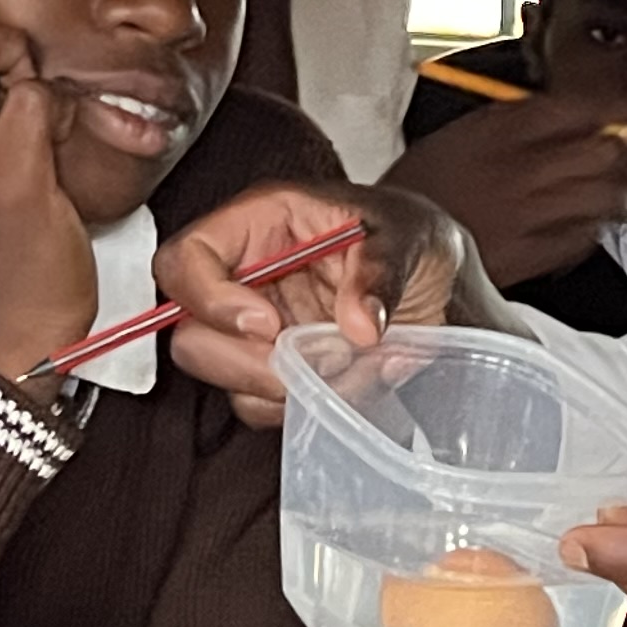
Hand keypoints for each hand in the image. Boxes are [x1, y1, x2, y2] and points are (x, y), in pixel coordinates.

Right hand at [158, 181, 469, 425]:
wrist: (441, 283)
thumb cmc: (414, 238)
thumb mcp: (411, 236)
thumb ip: (382, 272)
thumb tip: (359, 326)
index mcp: (261, 222)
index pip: (185, 258)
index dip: (209, 298)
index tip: (268, 325)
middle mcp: (245, 274)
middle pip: (186, 328)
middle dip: (239, 359)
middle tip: (300, 362)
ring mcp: (254, 326)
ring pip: (216, 372)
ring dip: (271, 385)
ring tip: (337, 368)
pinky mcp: (273, 366)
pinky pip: (253, 403)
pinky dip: (292, 405)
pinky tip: (339, 383)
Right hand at [383, 90, 626, 286]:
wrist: (386, 237)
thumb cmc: (430, 179)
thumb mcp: (470, 130)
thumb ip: (525, 119)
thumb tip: (586, 110)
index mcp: (503, 129)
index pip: (588, 107)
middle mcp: (520, 170)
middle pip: (611, 153)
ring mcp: (526, 216)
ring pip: (607, 198)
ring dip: (626, 189)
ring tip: (624, 185)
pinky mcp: (526, 256)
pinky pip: (585, 237)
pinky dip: (598, 224)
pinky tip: (591, 217)